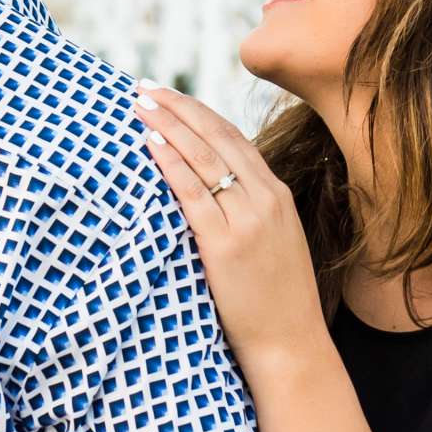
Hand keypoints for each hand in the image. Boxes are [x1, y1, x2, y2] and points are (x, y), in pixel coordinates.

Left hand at [133, 81, 324, 359]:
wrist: (291, 343)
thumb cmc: (276, 301)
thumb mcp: (274, 242)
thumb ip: (249, 212)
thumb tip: (211, 191)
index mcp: (277, 195)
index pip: (234, 138)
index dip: (200, 113)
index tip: (172, 95)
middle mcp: (265, 199)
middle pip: (216, 138)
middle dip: (179, 107)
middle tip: (145, 87)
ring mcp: (247, 220)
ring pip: (203, 158)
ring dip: (169, 126)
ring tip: (140, 106)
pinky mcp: (225, 244)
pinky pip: (193, 193)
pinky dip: (170, 164)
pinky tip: (149, 145)